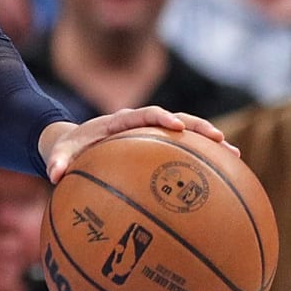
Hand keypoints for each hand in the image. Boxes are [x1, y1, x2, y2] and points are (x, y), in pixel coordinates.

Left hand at [41, 107, 236, 183]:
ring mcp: (151, 134)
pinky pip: (183, 149)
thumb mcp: (60, 154)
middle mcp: (140, 123)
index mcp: (120, 121)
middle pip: (176, 118)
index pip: (145, 113)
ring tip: (236, 156)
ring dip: (209, 141)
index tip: (176, 126)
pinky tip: (224, 177)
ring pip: (186, 132)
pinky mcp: (156, 145)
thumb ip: (57, 162)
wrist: (73, 141)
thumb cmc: (69, 148)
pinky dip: (202, 158)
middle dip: (198, 127)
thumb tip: (55, 175)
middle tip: (221, 140)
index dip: (161, 117)